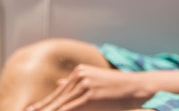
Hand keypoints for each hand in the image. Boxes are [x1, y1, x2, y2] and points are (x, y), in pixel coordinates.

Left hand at [26, 65, 148, 110]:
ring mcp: (84, 85)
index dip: (43, 105)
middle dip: (41, 110)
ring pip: (59, 105)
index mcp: (80, 72)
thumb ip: (76, 82)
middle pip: (55, 99)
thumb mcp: (95, 81)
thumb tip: (59, 82)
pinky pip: (68, 109)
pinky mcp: (89, 95)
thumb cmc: (118, 88)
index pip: (57, 93)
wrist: (136, 87)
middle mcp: (79, 75)